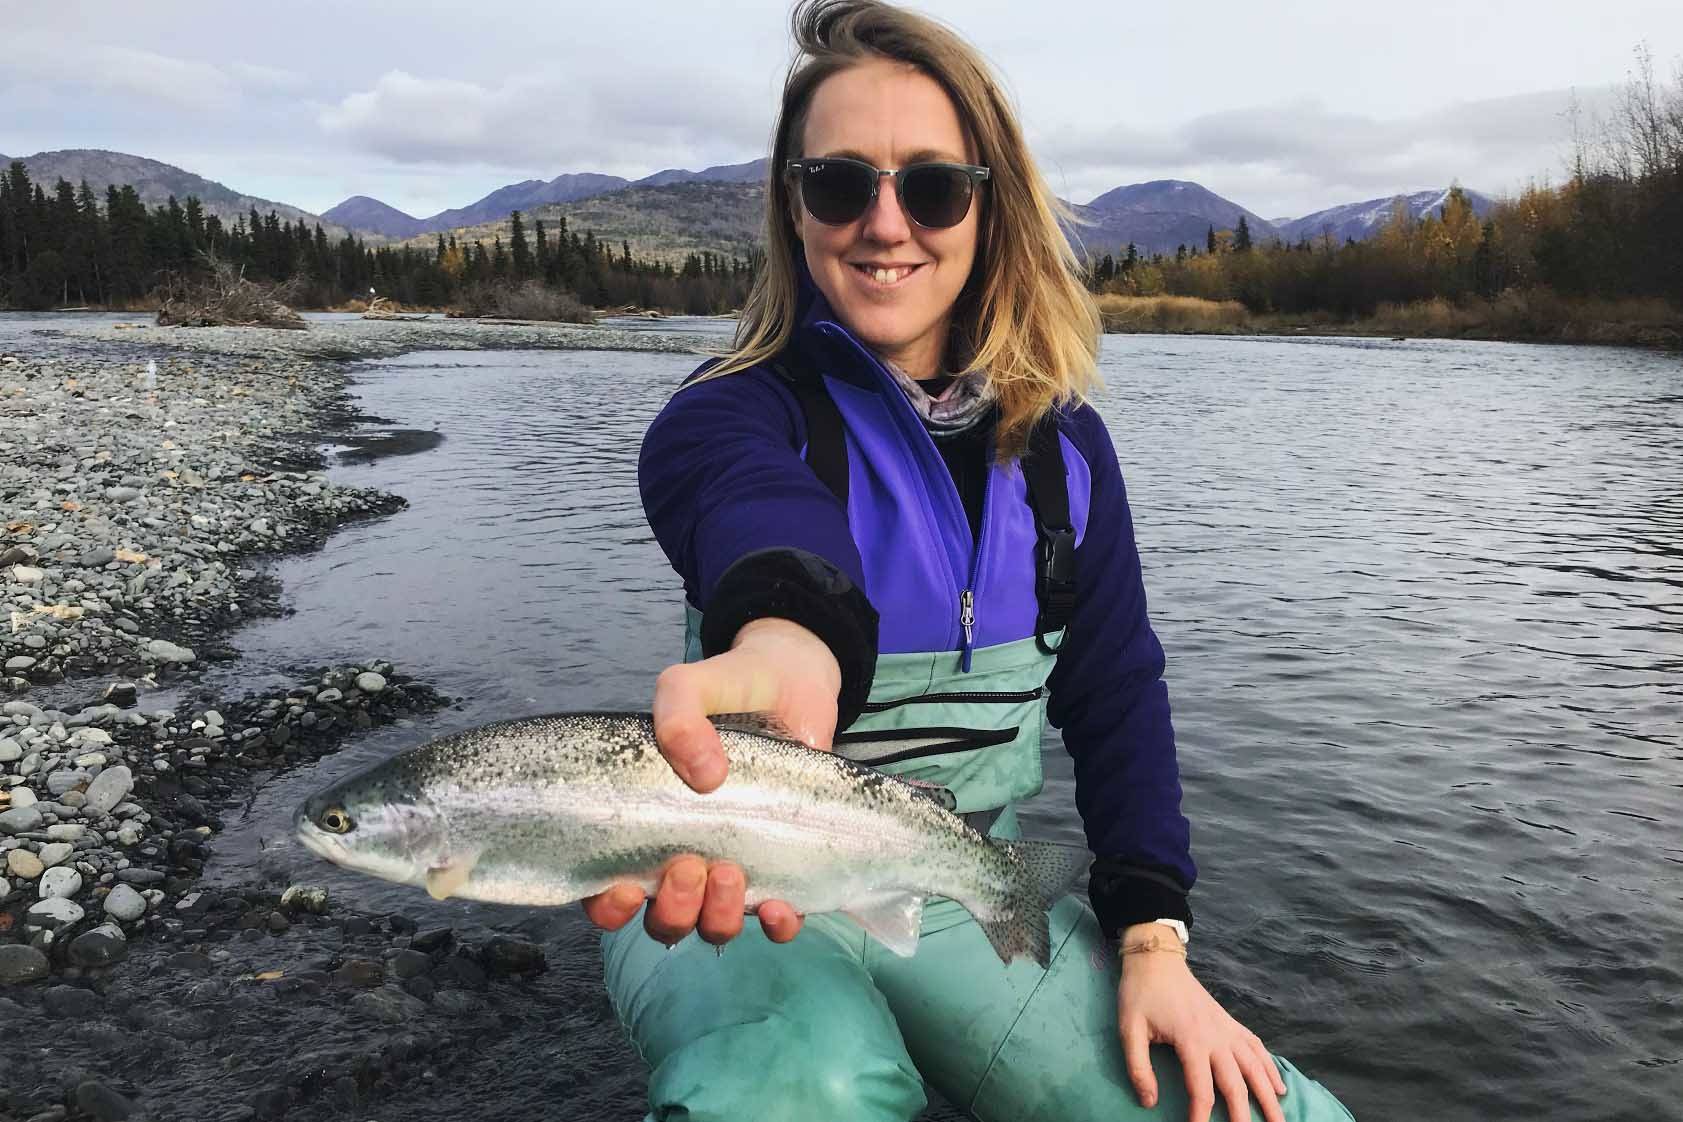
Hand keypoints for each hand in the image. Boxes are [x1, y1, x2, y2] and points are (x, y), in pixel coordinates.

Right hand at [581, 617, 841, 946]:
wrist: (793, 680)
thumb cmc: (728, 688)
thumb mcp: (689, 686)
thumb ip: (679, 714)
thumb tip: (704, 775)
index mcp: (647, 824)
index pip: (610, 890)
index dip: (609, 907)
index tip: (626, 887)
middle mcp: (685, 855)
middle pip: (664, 920)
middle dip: (672, 909)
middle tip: (689, 865)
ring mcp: (735, 864)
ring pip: (714, 926)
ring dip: (718, 916)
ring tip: (731, 872)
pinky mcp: (784, 865)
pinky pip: (777, 919)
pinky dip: (777, 924)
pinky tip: (780, 907)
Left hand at [1119, 926, 1287, 1121]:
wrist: (1157, 960)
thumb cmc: (1140, 994)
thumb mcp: (1128, 1029)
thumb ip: (1138, 1067)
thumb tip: (1149, 1102)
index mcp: (1191, 1039)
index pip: (1201, 1088)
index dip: (1200, 1115)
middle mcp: (1216, 1036)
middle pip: (1236, 1083)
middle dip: (1243, 1114)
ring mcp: (1227, 1028)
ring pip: (1255, 1067)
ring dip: (1269, 1096)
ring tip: (1279, 1120)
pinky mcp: (1230, 1023)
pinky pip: (1256, 1047)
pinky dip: (1270, 1067)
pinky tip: (1279, 1086)